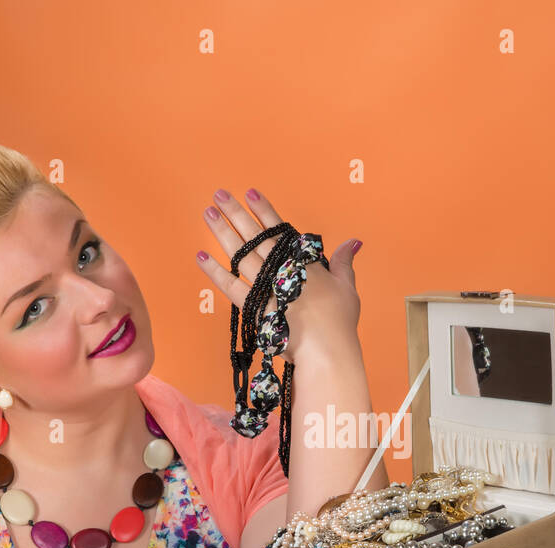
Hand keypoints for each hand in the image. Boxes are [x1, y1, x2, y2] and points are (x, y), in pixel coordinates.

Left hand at [195, 187, 361, 361]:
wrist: (326, 349)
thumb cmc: (339, 322)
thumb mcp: (348, 288)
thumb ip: (345, 262)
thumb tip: (353, 242)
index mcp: (304, 262)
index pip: (280, 230)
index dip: (264, 210)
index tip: (250, 192)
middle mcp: (281, 269)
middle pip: (255, 236)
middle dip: (236, 213)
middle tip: (219, 194)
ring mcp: (266, 287)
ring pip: (240, 253)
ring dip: (223, 232)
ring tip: (209, 213)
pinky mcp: (253, 307)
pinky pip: (229, 286)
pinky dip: (214, 271)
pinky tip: (201, 256)